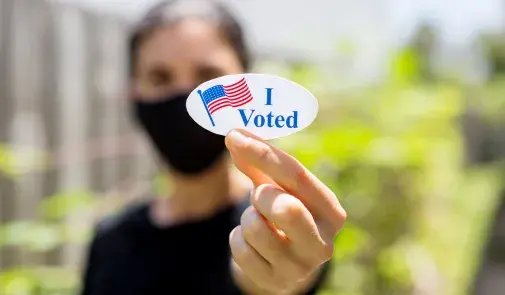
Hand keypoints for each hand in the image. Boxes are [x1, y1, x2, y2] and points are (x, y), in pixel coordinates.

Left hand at [225, 129, 346, 294]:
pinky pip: (240, 248)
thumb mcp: (277, 188)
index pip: (297, 176)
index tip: (235, 137)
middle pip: (285, 207)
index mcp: (331, 212)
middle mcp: (323, 242)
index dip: (264, 154)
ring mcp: (300, 267)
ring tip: (259, 221)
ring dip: (247, 218)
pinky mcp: (275, 281)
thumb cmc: (281, 216)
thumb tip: (235, 137)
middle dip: (262, 195)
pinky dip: (238, 239)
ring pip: (255, 227)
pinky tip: (252, 243)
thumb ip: (258, 165)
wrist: (282, 264)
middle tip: (259, 194)